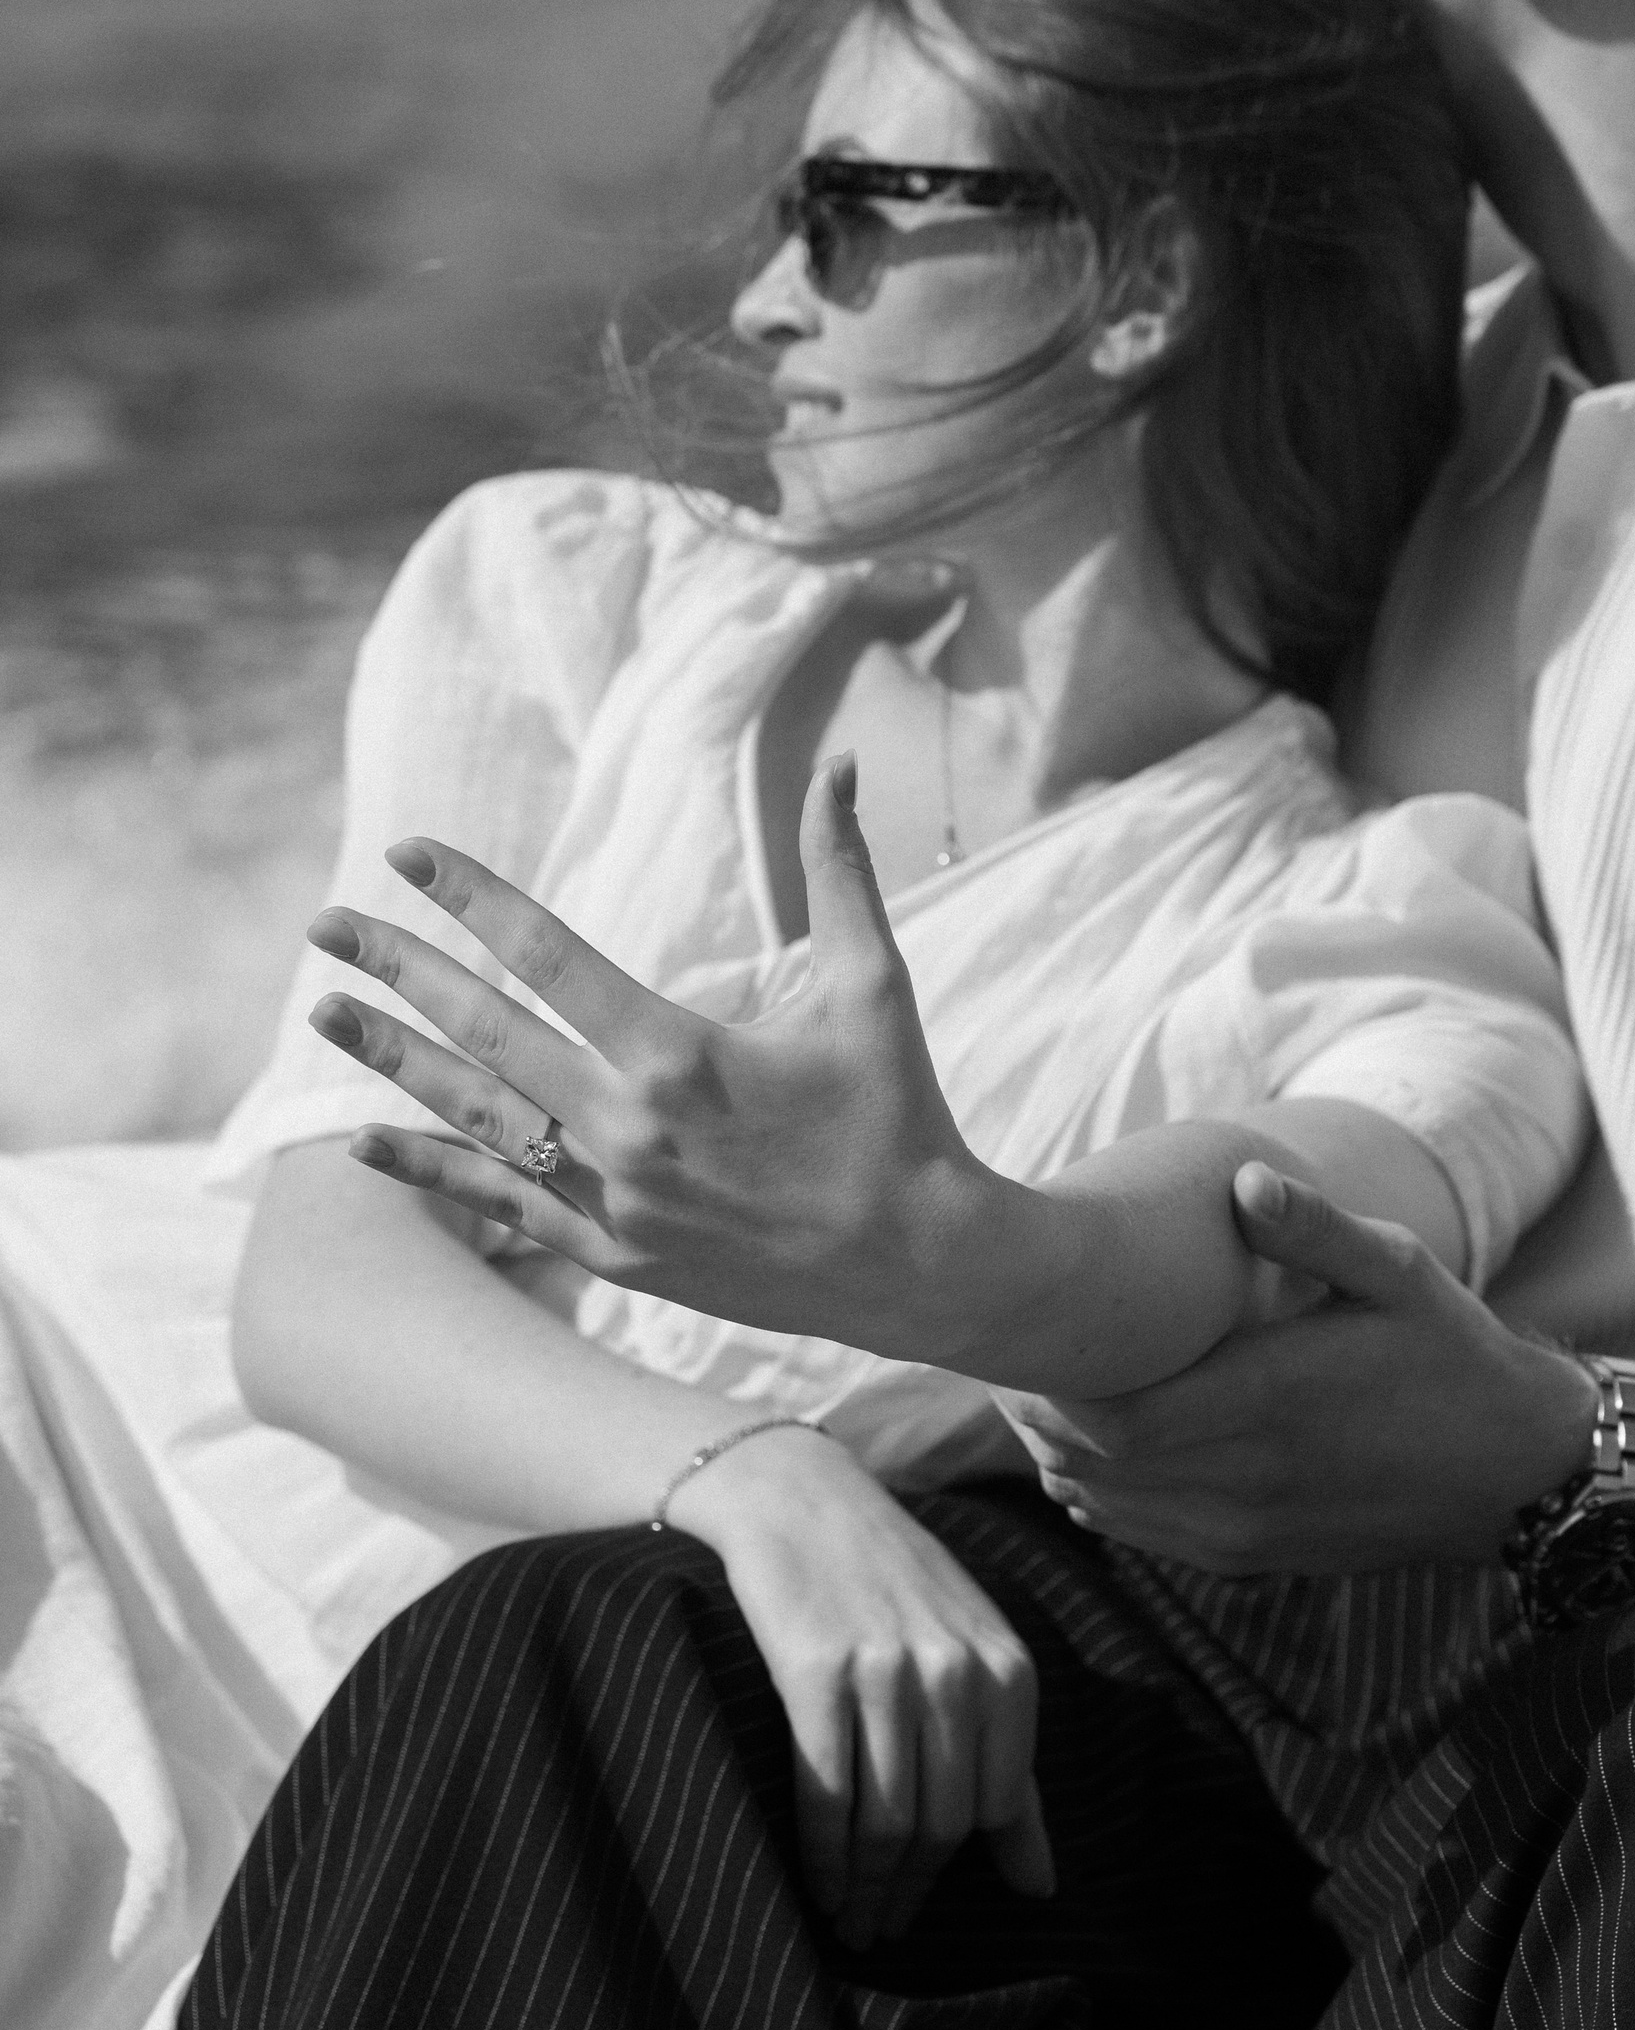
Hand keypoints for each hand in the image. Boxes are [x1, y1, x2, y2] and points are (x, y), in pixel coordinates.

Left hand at [302, 755, 1002, 1361]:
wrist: (917, 1265)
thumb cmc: (898, 1115)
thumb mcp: (875, 986)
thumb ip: (842, 871)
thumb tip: (842, 764)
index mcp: (680, 1053)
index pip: (548, 953)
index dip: (471, 896)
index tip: (410, 853)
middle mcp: (628, 1128)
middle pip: (486, 1032)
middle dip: (399, 971)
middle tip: (326, 926)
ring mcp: (612, 1202)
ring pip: (475, 1119)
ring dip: (393, 1062)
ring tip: (322, 1016)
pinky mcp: (614, 1258)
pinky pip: (499, 1206)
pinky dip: (429, 1172)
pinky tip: (363, 1144)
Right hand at [680, 1430, 1053, 1948]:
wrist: (802, 1498)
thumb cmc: (893, 1583)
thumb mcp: (973, 1653)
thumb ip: (1010, 1766)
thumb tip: (1041, 1888)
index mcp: (1007, 1669)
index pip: (992, 1810)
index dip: (953, 1873)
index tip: (918, 1910)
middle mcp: (955, 1672)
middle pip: (938, 1824)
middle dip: (907, 1892)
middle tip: (877, 1929)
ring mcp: (886, 1671)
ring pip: (885, 1820)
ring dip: (864, 1887)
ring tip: (848, 1919)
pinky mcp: (816, 1673)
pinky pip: (826, 1793)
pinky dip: (822, 1856)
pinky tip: (817, 1885)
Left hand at [1000, 1166, 1593, 1576]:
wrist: (1515, 1473)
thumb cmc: (1451, 1353)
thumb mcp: (1401, 1271)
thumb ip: (1315, 1230)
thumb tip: (1242, 1184)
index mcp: (1272, 1397)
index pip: (1115, 1415)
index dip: (1048, 1388)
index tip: (1019, 1336)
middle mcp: (1251, 1477)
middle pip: (1095, 1466)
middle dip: (1038, 1418)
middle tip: (1006, 1363)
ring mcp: (1251, 1529)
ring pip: (1113, 1510)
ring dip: (1063, 1462)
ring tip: (1036, 1404)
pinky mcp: (1258, 1558)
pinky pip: (1151, 1540)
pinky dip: (1106, 1502)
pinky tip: (1094, 1460)